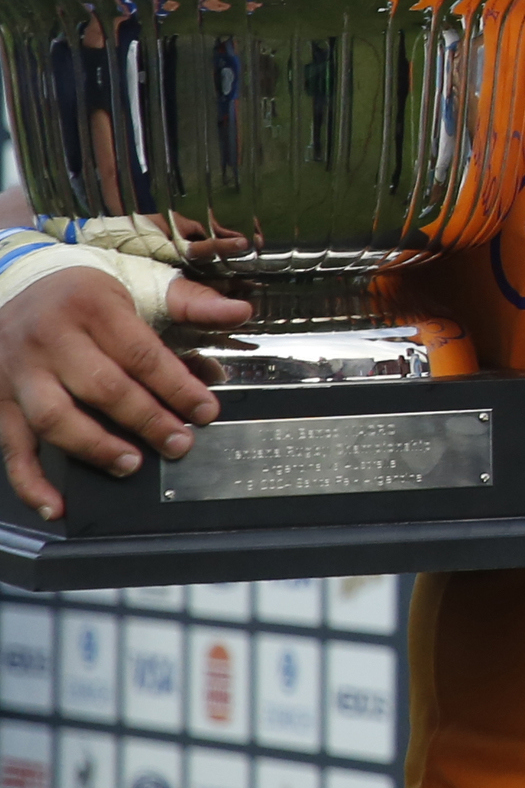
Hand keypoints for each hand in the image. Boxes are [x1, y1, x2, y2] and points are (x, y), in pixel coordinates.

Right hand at [0, 268, 245, 518]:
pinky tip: (56, 505)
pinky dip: (31, 482)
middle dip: (146, 421)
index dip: (177, 386)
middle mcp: (50, 338)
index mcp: (92, 307)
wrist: (20, 282)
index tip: (205, 411)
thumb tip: (239, 310)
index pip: (140, 354)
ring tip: (131, 464)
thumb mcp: (140, 284)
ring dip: (94, 448)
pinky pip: (12, 446)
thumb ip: (191, 302)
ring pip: (53, 418)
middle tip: (179, 444)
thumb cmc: (88, 293)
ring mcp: (19, 371)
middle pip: (102, 388)